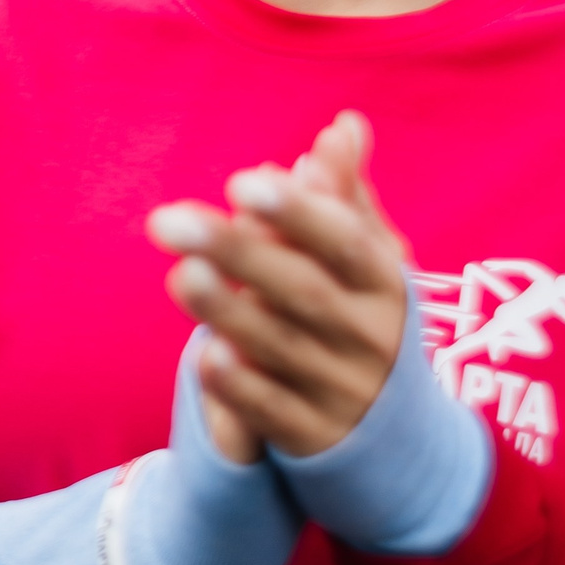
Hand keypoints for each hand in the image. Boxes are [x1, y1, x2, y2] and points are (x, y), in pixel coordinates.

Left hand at [146, 111, 410, 461]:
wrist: (396, 438)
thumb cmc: (364, 320)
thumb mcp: (369, 262)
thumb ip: (346, 197)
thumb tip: (343, 125)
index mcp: (386, 284)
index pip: (346, 243)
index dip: (299, 213)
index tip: (244, 180)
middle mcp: (371, 337)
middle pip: (304, 291)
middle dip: (240, 253)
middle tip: (169, 219)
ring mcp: (343, 391)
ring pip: (283, 350)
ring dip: (230, 313)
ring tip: (181, 275)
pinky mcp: (313, 439)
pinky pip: (274, 414)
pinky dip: (243, 388)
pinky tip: (206, 355)